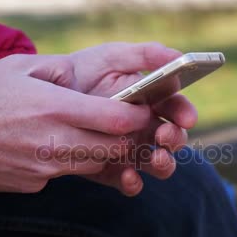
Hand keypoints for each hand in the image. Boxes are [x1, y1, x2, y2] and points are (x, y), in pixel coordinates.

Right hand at [0, 54, 155, 193]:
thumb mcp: (18, 67)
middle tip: (128, 126)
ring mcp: (40, 168)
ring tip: (94, 134)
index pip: (114, 119)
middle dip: (128, 139)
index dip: (137, 116)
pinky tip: (51, 146)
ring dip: (102, 152)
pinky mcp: (30, 184)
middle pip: (112, 149)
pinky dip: (68, 162)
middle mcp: (51, 142)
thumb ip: (59, 70)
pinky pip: (63, 174)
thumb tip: (86, 76)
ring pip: (92, 165)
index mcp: (51, 107)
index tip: (144, 110)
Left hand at [69, 42, 197, 193]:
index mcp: (153, 100)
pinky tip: (128, 174)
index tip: (187, 117)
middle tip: (165, 136)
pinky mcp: (111, 168)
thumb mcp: (113, 56)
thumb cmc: (87, 69)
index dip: (185, 113)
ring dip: (163, 163)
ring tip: (155, 158)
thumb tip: (178, 56)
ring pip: (158, 163)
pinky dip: (133, 182)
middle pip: (173, 138)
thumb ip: (145, 54)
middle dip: (175, 139)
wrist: (49, 92)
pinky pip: (129, 181)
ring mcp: (131, 149)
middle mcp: (147, 127)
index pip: (177, 108)